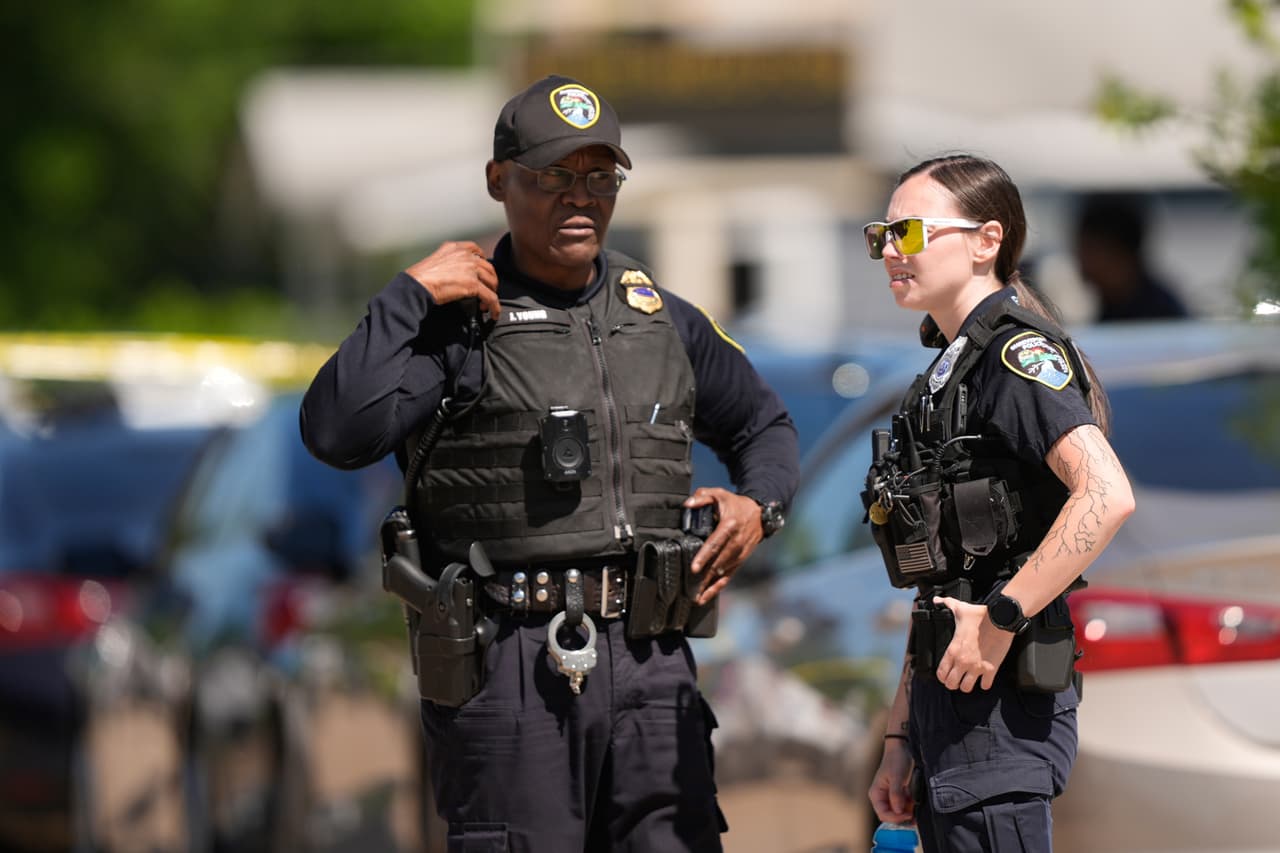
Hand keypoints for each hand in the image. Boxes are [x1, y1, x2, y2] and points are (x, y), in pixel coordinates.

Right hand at [405, 241, 500, 320]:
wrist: (417, 285)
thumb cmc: (420, 277)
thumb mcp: (436, 261)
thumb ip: (449, 263)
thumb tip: (457, 275)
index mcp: (455, 248)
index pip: (476, 250)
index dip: (483, 262)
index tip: (483, 271)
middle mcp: (465, 256)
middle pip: (488, 267)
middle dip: (490, 280)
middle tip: (487, 290)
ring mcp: (470, 269)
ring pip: (492, 281)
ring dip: (492, 293)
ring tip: (486, 303)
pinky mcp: (473, 285)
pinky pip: (490, 297)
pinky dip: (494, 306)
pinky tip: (493, 312)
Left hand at [685, 488, 763, 604]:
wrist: (760, 513)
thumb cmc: (734, 504)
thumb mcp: (719, 494)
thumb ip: (702, 496)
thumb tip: (687, 505)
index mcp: (730, 526)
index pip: (715, 543)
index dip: (704, 556)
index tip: (694, 568)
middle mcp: (736, 542)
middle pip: (718, 562)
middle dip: (704, 577)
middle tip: (690, 589)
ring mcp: (740, 553)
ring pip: (723, 572)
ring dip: (709, 585)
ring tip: (695, 597)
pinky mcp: (740, 560)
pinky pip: (728, 576)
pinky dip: (717, 587)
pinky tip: (706, 597)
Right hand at [869, 737, 914, 823]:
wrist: (901, 749)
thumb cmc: (895, 760)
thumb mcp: (897, 777)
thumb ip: (896, 795)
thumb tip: (899, 811)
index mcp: (876, 794)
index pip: (883, 814)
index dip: (895, 818)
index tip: (908, 815)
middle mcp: (882, 797)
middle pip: (891, 816)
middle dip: (902, 818)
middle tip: (915, 816)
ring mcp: (890, 797)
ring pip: (899, 813)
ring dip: (908, 813)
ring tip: (917, 810)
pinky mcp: (899, 795)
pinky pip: (904, 807)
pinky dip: (911, 808)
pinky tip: (916, 805)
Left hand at [932, 596, 1015, 691]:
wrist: (1001, 619)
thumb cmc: (980, 615)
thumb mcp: (960, 609)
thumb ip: (946, 604)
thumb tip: (937, 600)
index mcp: (953, 650)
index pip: (941, 673)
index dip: (942, 676)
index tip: (945, 675)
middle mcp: (963, 662)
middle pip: (952, 684)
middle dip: (953, 683)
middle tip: (957, 678)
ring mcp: (977, 667)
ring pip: (967, 688)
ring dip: (967, 685)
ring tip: (969, 679)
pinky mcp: (992, 669)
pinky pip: (986, 685)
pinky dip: (985, 684)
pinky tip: (984, 678)